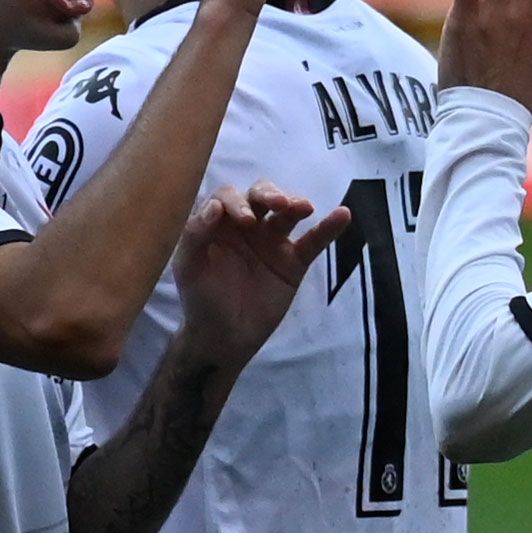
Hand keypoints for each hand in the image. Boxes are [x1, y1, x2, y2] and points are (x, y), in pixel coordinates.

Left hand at [166, 186, 342, 371]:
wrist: (224, 337)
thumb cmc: (201, 300)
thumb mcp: (188, 268)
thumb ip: (195, 235)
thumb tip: (215, 206)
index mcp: (218, 224)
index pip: (228, 197)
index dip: (236, 202)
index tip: (245, 220)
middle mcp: (246, 226)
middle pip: (260, 195)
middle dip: (268, 194)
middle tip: (277, 204)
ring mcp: (272, 242)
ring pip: (287, 213)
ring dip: (296, 204)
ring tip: (304, 208)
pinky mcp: (294, 262)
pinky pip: (313, 241)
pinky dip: (328, 228)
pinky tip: (343, 215)